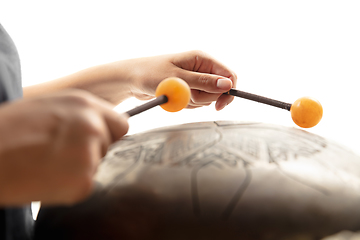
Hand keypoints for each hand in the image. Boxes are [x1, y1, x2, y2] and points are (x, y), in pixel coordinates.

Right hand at [0, 90, 127, 205]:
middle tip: (58, 153)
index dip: (107, 134)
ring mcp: (89, 154)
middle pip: (108, 145)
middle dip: (91, 151)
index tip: (92, 140)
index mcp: (85, 105)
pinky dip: (69, 187)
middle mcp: (93, 126)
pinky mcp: (82, 182)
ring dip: (78, 169)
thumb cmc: (9, 130)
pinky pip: (84, 186)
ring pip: (95, 166)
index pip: (120, 124)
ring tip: (46, 164)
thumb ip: (80, 115)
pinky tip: (45, 178)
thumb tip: (102, 127)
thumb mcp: (50, 106)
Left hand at [126, 50, 236, 110]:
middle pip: (218, 90)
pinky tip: (174, 98)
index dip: (228, 92)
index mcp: (202, 59)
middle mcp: (201, 68)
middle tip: (186, 95)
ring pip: (207, 98)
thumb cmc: (150, 74)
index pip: (229, 75)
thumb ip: (203, 82)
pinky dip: (187, 104)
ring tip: (176, 94)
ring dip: (193, 102)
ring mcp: (195, 79)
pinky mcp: (189, 88)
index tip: (219, 106)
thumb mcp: (178, 79)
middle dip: (203, 97)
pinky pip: (196, 101)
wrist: (132, 80)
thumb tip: (227, 84)